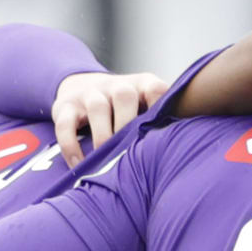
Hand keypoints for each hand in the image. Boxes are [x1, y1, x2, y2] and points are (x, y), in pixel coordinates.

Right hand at [51, 70, 167, 162]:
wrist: (81, 85)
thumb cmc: (126, 109)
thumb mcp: (145, 106)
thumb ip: (162, 122)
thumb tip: (186, 149)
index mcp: (141, 85)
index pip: (156, 89)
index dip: (162, 108)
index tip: (165, 133)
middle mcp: (115, 85)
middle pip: (124, 96)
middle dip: (129, 126)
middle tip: (132, 153)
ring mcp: (89, 93)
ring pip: (97, 107)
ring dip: (103, 137)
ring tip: (106, 162)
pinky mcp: (65, 105)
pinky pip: (65, 125)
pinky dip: (72, 147)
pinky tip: (79, 165)